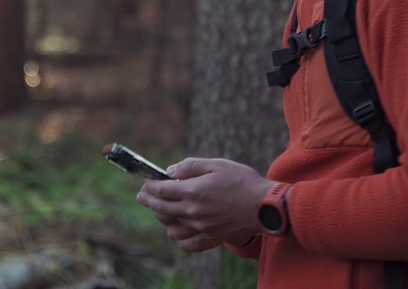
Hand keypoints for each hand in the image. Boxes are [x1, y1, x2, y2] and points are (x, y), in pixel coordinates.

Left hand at [136, 157, 276, 251]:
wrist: (265, 206)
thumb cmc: (242, 181)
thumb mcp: (217, 164)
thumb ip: (191, 166)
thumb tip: (171, 171)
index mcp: (193, 191)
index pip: (161, 190)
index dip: (150, 185)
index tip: (145, 181)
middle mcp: (193, 211)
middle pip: (161, 208)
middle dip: (148, 200)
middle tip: (142, 195)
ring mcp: (201, 226)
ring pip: (172, 227)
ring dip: (162, 218)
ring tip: (161, 210)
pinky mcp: (211, 236)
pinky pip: (188, 243)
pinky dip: (179, 238)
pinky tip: (177, 231)